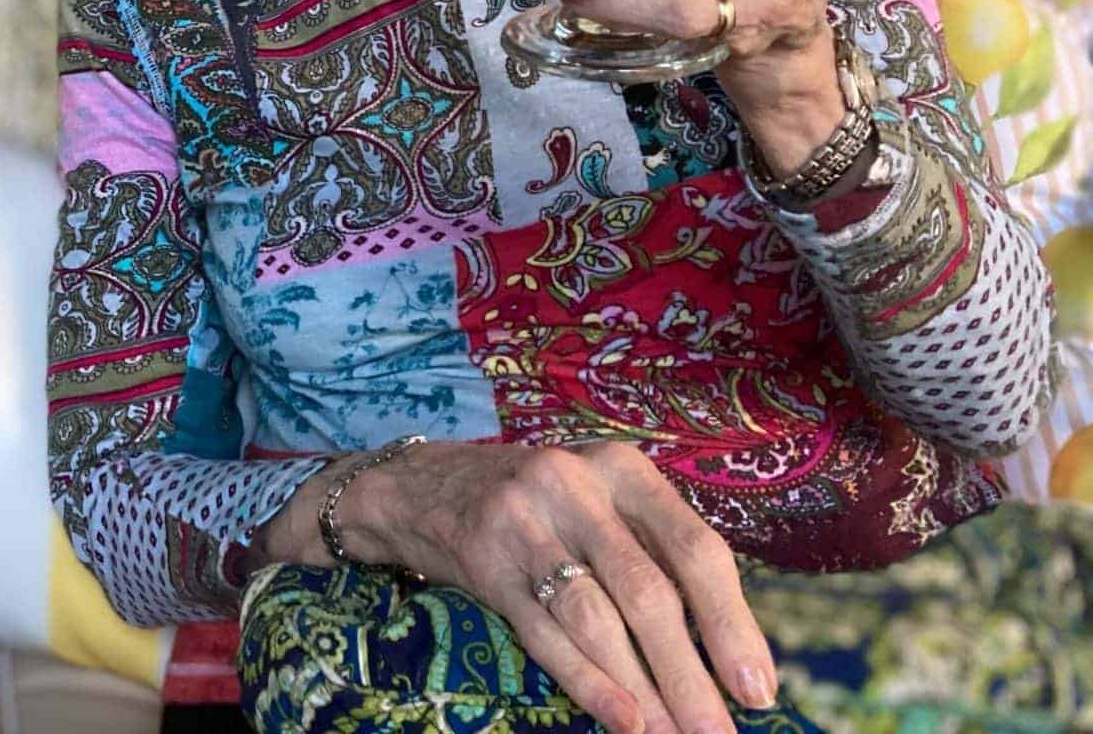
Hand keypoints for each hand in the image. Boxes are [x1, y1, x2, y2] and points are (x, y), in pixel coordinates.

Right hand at [335, 440, 776, 733]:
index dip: (732, 624)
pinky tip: (624, 720)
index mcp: (622, 469)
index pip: (695, 549)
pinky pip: (544, 633)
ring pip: (597, 619)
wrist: (420, 486)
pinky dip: (588, 683)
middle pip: (648, 592)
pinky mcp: (484, 560)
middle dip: (690, 675)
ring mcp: (523, 522)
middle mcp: (575, 485)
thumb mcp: (602, 503)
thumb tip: (730, 653)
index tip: (757, 690)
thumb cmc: (541, 507)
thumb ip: (657, 555)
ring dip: (644, 691)